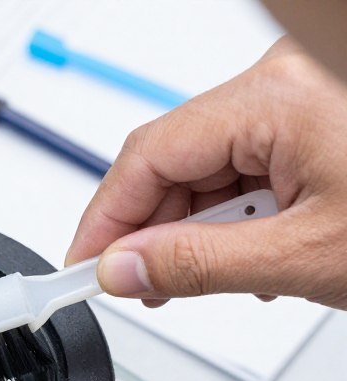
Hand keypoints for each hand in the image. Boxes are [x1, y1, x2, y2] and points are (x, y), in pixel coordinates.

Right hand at [66, 37, 346, 309]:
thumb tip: (121, 267)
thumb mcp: (302, 255)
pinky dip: (234, 218)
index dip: (105, 219)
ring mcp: (296, 100)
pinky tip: (247, 254)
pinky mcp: (308, 122)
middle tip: (139, 285)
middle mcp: (282, 84)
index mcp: (276, 97)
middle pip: (173, 161)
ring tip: (214, 277)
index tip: (83, 266)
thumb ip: (199, 264)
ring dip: (197, 231)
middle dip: (152, 231)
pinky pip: (242, 168)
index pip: (149, 155)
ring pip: (205, 170)